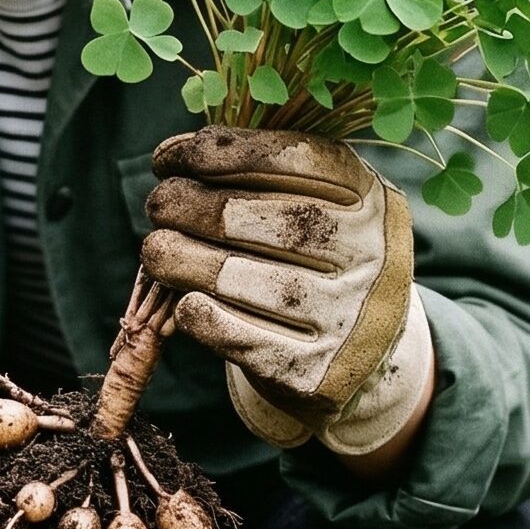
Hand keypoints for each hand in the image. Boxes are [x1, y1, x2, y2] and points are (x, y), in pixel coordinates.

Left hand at [140, 127, 432, 456]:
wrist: (357, 359)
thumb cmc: (313, 263)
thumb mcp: (312, 206)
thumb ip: (256, 175)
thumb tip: (174, 156)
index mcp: (373, 199)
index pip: (296, 160)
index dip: (223, 153)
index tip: (170, 158)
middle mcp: (372, 257)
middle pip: (272, 220)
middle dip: (195, 205)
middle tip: (158, 203)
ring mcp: (349, 321)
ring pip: (246, 280)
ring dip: (182, 259)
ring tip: (156, 250)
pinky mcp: (316, 375)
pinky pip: (239, 340)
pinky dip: (199, 315)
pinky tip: (184, 300)